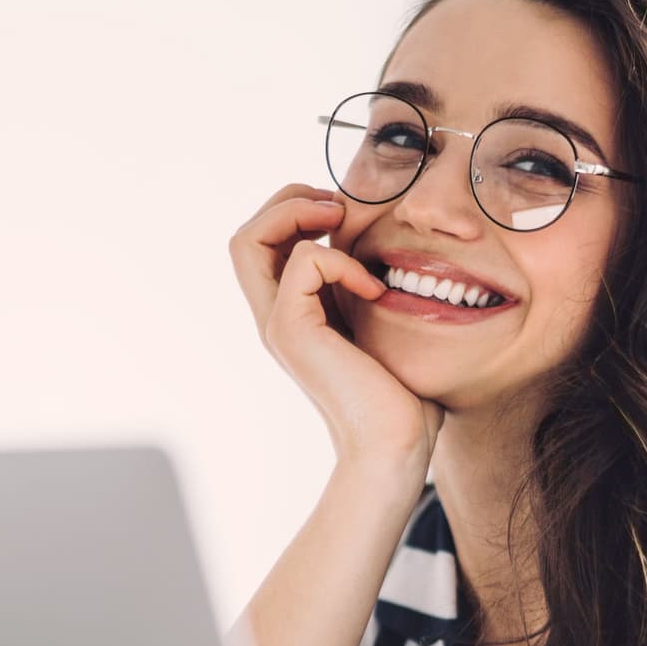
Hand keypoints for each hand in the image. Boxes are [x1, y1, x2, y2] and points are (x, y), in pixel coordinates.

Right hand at [228, 183, 444, 470]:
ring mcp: (277, 324)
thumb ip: (365, 289)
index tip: (345, 216)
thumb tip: (381, 249)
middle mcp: (274, 316)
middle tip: (337, 208)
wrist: (395, 445)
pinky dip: (342, 260)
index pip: (265, 243)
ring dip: (298, 213)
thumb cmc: (401, 395)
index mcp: (293, 313)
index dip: (296, 211)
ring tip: (342, 224)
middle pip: (245, 235)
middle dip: (288, 200)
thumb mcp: (381, 326)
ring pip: (249, 238)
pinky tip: (374, 289)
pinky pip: (303, 263)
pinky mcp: (293, 331)